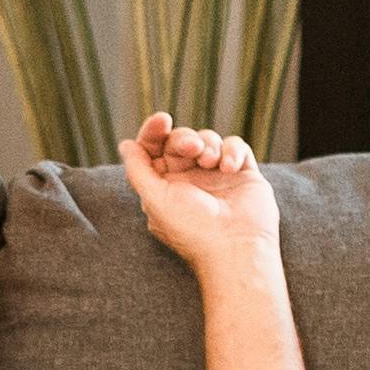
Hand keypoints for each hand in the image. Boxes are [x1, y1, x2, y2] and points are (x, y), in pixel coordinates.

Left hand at [119, 113, 280, 278]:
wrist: (236, 248)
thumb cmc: (191, 229)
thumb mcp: (154, 199)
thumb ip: (137, 170)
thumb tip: (126, 145)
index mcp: (164, 186)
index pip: (154, 149)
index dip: (154, 131)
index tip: (162, 121)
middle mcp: (189, 180)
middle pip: (180, 140)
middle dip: (184, 138)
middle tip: (193, 149)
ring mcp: (217, 176)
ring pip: (208, 139)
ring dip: (209, 144)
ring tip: (212, 164)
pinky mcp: (243, 174)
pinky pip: (235, 146)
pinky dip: (232, 150)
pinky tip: (230, 167)